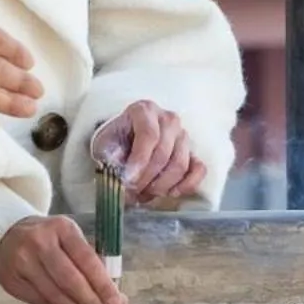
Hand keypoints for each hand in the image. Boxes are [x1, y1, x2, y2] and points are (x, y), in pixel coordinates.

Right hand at [0, 216, 125, 303]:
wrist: (5, 234)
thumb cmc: (47, 237)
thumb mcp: (68, 235)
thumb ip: (88, 258)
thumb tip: (110, 290)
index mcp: (61, 227)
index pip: (87, 259)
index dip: (104, 285)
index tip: (117, 302)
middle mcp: (40, 243)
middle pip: (70, 281)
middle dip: (91, 303)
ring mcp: (23, 262)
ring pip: (55, 296)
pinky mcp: (11, 280)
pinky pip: (40, 302)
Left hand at [90, 100, 205, 206]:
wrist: (125, 146)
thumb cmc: (115, 144)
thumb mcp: (104, 145)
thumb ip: (110, 154)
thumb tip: (120, 165)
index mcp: (144, 110)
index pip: (149, 134)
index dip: (139, 160)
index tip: (128, 179)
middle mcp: (167, 119)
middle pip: (164, 152)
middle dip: (147, 178)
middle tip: (132, 191)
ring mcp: (183, 135)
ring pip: (180, 164)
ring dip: (161, 185)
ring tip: (144, 192)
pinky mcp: (193, 152)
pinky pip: (199, 170)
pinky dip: (186, 185)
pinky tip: (169, 193)